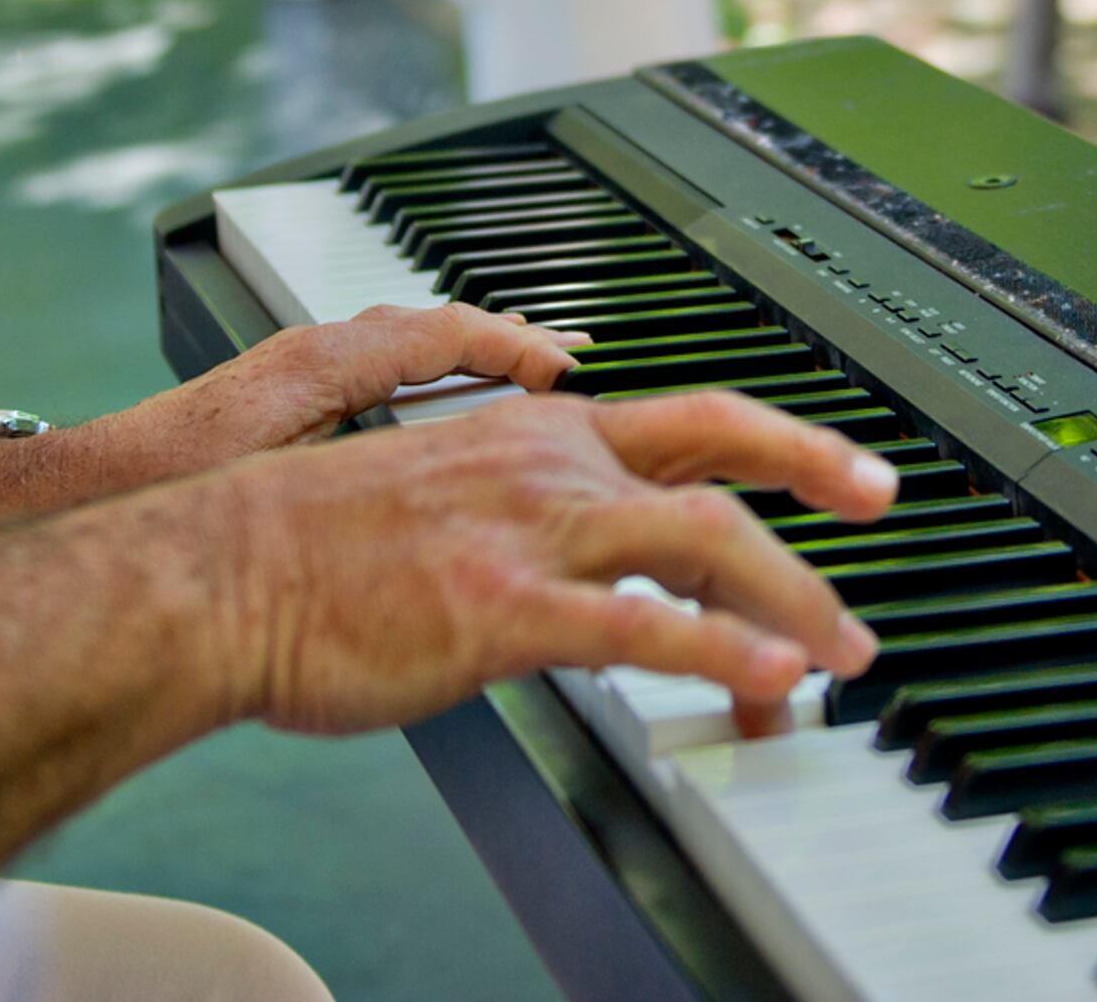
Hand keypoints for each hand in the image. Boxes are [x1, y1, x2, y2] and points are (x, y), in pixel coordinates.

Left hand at [154, 303, 586, 469]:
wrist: (91, 493)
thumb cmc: (171, 486)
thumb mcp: (291, 471)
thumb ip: (370, 460)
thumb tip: (457, 459)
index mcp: (327, 358)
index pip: (447, 328)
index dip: (517, 346)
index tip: (568, 369)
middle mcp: (316, 349)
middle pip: (434, 324)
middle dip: (506, 340)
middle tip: (568, 362)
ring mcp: (300, 368)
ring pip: (407, 342)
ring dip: (469, 353)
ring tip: (525, 375)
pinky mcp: (285, 394)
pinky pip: (380, 366)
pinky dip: (428, 374)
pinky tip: (444, 410)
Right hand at [200, 388, 896, 739]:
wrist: (214, 574)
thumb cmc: (297, 548)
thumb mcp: (430, 493)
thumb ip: (516, 507)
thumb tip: (574, 549)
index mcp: (532, 436)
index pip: (688, 417)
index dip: (782, 438)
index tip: (842, 467)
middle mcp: (546, 466)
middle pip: (720, 463)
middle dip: (818, 484)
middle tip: (882, 513)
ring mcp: (529, 534)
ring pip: (704, 539)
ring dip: (792, 596)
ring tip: (841, 650)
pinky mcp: (503, 609)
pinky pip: (639, 630)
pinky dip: (719, 653)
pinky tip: (768, 678)